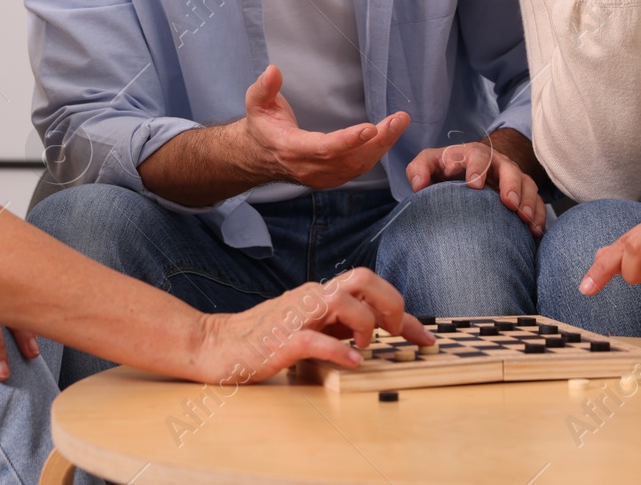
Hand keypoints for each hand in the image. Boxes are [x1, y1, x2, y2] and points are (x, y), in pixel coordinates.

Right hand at [192, 267, 431, 384]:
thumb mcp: (309, 327)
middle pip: (362, 278)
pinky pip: (314, 339)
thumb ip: (338, 325)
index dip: (405, 315)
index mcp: (320, 295)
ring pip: (343, 301)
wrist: (215, 345)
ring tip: (363, 346)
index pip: (371, 290)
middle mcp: (312, 298)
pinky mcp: (280, 340)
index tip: (425, 338)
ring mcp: (296, 316)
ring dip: (364, 324)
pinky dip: (339, 350)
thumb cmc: (263, 339)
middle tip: (395, 332)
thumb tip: (373, 332)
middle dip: (390, 303)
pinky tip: (351, 362)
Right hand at [241, 65, 408, 189]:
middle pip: (350, 159)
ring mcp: (321, 177)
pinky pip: (358, 169)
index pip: (324, 148)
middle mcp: (309, 168)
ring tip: (399, 123)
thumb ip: (264, 87)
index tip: (371, 128)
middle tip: (399, 120)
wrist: (258, 156)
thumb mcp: (256, 103)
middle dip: (378, 140)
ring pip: (358, 166)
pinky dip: (376, 153)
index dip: (349, 140)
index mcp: (291, 149)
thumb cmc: (262, 126)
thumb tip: (272, 71)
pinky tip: (389, 135)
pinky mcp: (331, 178)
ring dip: (382, 146)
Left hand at [406, 133, 545, 234]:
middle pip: (509, 168)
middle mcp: (497, 164)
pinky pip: (538, 202)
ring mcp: (513, 178)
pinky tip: (535, 231)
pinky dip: (539, 216)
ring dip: (528, 201)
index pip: (477, 155)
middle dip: (510, 184)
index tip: (474, 185)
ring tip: (525, 219)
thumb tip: (418, 184)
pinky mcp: (523, 194)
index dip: (477, 168)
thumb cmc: (446, 169)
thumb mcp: (430, 164)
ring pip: (527, 184)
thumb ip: (418, 169)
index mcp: (472, 154)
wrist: (468, 173)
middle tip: (509, 203)